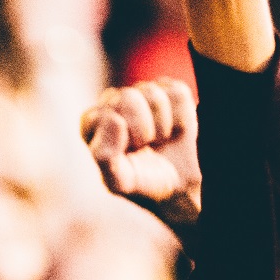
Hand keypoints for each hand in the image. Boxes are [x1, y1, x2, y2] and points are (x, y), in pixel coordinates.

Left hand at [82, 78, 201, 225]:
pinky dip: (180, 117)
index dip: (116, 136)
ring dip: (161, 124)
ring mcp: (144, 95)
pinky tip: (176, 130)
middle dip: (141, 128)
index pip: (97, 116)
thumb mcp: (120, 181)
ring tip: (160, 140)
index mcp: (95, 124)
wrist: (184, 187)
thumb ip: (105, 155)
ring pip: (151, 92)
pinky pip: (176, 93)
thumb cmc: (145, 183)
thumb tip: (114, 119)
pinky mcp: (172, 92)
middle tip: (146, 146)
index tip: (128, 153)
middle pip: (125, 97)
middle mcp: (116, 104)